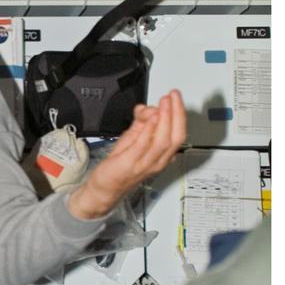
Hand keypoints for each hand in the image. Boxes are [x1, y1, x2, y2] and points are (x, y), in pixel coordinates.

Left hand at [66, 90, 185, 220]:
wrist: (105, 186)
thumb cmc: (121, 165)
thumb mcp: (133, 138)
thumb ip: (141, 122)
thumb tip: (147, 107)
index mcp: (162, 155)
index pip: (178, 134)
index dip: (179, 114)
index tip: (175, 98)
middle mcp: (158, 161)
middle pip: (175, 137)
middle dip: (176, 114)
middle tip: (172, 97)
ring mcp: (145, 164)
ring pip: (163, 141)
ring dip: (165, 119)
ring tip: (163, 104)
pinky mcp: (129, 164)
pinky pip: (143, 146)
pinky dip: (149, 131)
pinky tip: (151, 119)